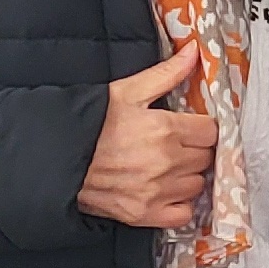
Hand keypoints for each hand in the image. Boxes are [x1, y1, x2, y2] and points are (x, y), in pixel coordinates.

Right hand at [76, 40, 216, 229]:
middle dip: (195, 149)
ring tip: (168, 166)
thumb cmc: (91, 123)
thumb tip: (194, 52)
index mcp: (165, 130)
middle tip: (176, 144)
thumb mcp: (127, 92)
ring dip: (188, 175)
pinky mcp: (144, 215)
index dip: (202, 127)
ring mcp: (156, 192)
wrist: (56, 159)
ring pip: (197, 184)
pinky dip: (179, 204)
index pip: (211, 131)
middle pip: (206, 158)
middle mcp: (166, 163)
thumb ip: (166, 73)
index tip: (190, 127)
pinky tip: (166, 190)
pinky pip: (183, 213)